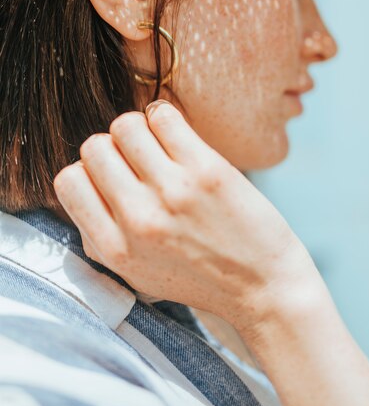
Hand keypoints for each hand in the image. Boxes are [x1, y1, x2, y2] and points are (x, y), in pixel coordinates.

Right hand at [53, 100, 308, 328]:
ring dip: (138, 129)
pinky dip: (164, 116)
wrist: (263, 288)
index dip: (89, 172)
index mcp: (114, 249)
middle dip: (113, 148)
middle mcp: (137, 220)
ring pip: (125, 126)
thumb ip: (101, 237)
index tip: (113, 176)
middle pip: (94, 148)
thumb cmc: (200, 277)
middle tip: (139, 160)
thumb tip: (82, 184)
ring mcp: (173, 193)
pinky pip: (163, 117)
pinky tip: (178, 134)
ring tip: (158, 144)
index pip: (68, 181)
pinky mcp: (207, 171)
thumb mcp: (138, 274)